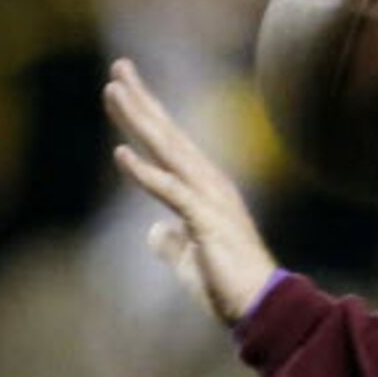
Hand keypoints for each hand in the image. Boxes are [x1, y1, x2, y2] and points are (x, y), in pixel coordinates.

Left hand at [104, 58, 279, 324]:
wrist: (263, 310)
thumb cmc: (230, 288)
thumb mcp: (190, 260)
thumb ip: (172, 241)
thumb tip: (154, 232)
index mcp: (206, 192)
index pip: (170, 144)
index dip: (146, 114)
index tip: (123, 87)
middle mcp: (210, 186)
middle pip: (169, 135)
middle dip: (142, 100)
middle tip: (119, 67)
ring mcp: (210, 201)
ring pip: (169, 152)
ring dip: (140, 121)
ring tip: (114, 91)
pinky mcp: (207, 221)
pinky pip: (171, 191)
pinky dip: (145, 172)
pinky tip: (122, 154)